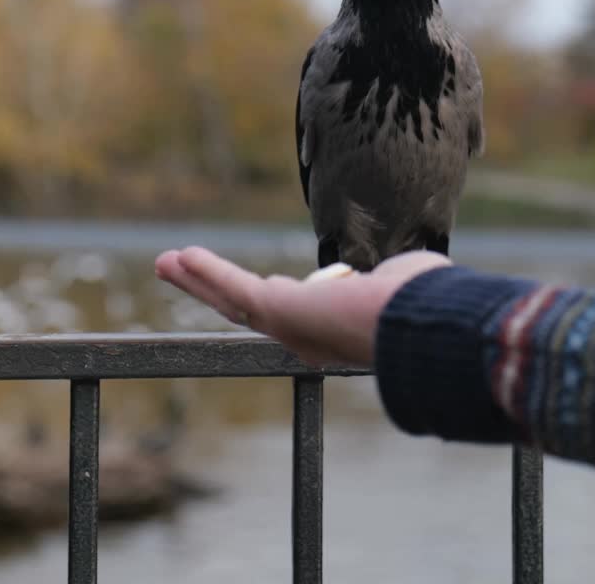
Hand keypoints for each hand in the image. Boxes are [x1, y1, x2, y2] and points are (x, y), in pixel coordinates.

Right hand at [154, 247, 451, 366]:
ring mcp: (288, 327)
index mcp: (334, 332)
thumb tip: (406, 274)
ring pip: (231, 300)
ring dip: (198, 278)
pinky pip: (231, 287)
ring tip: (169, 262)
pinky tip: (180, 256)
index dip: (270, 297)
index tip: (263, 285)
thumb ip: (393, 280)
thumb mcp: (403, 286)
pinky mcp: (276, 310)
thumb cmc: (425, 307)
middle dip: (215, 290)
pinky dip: (204, 271)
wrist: (421, 323)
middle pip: (248, 310)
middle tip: (187, 273)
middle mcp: (305, 337)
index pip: (292, 313)